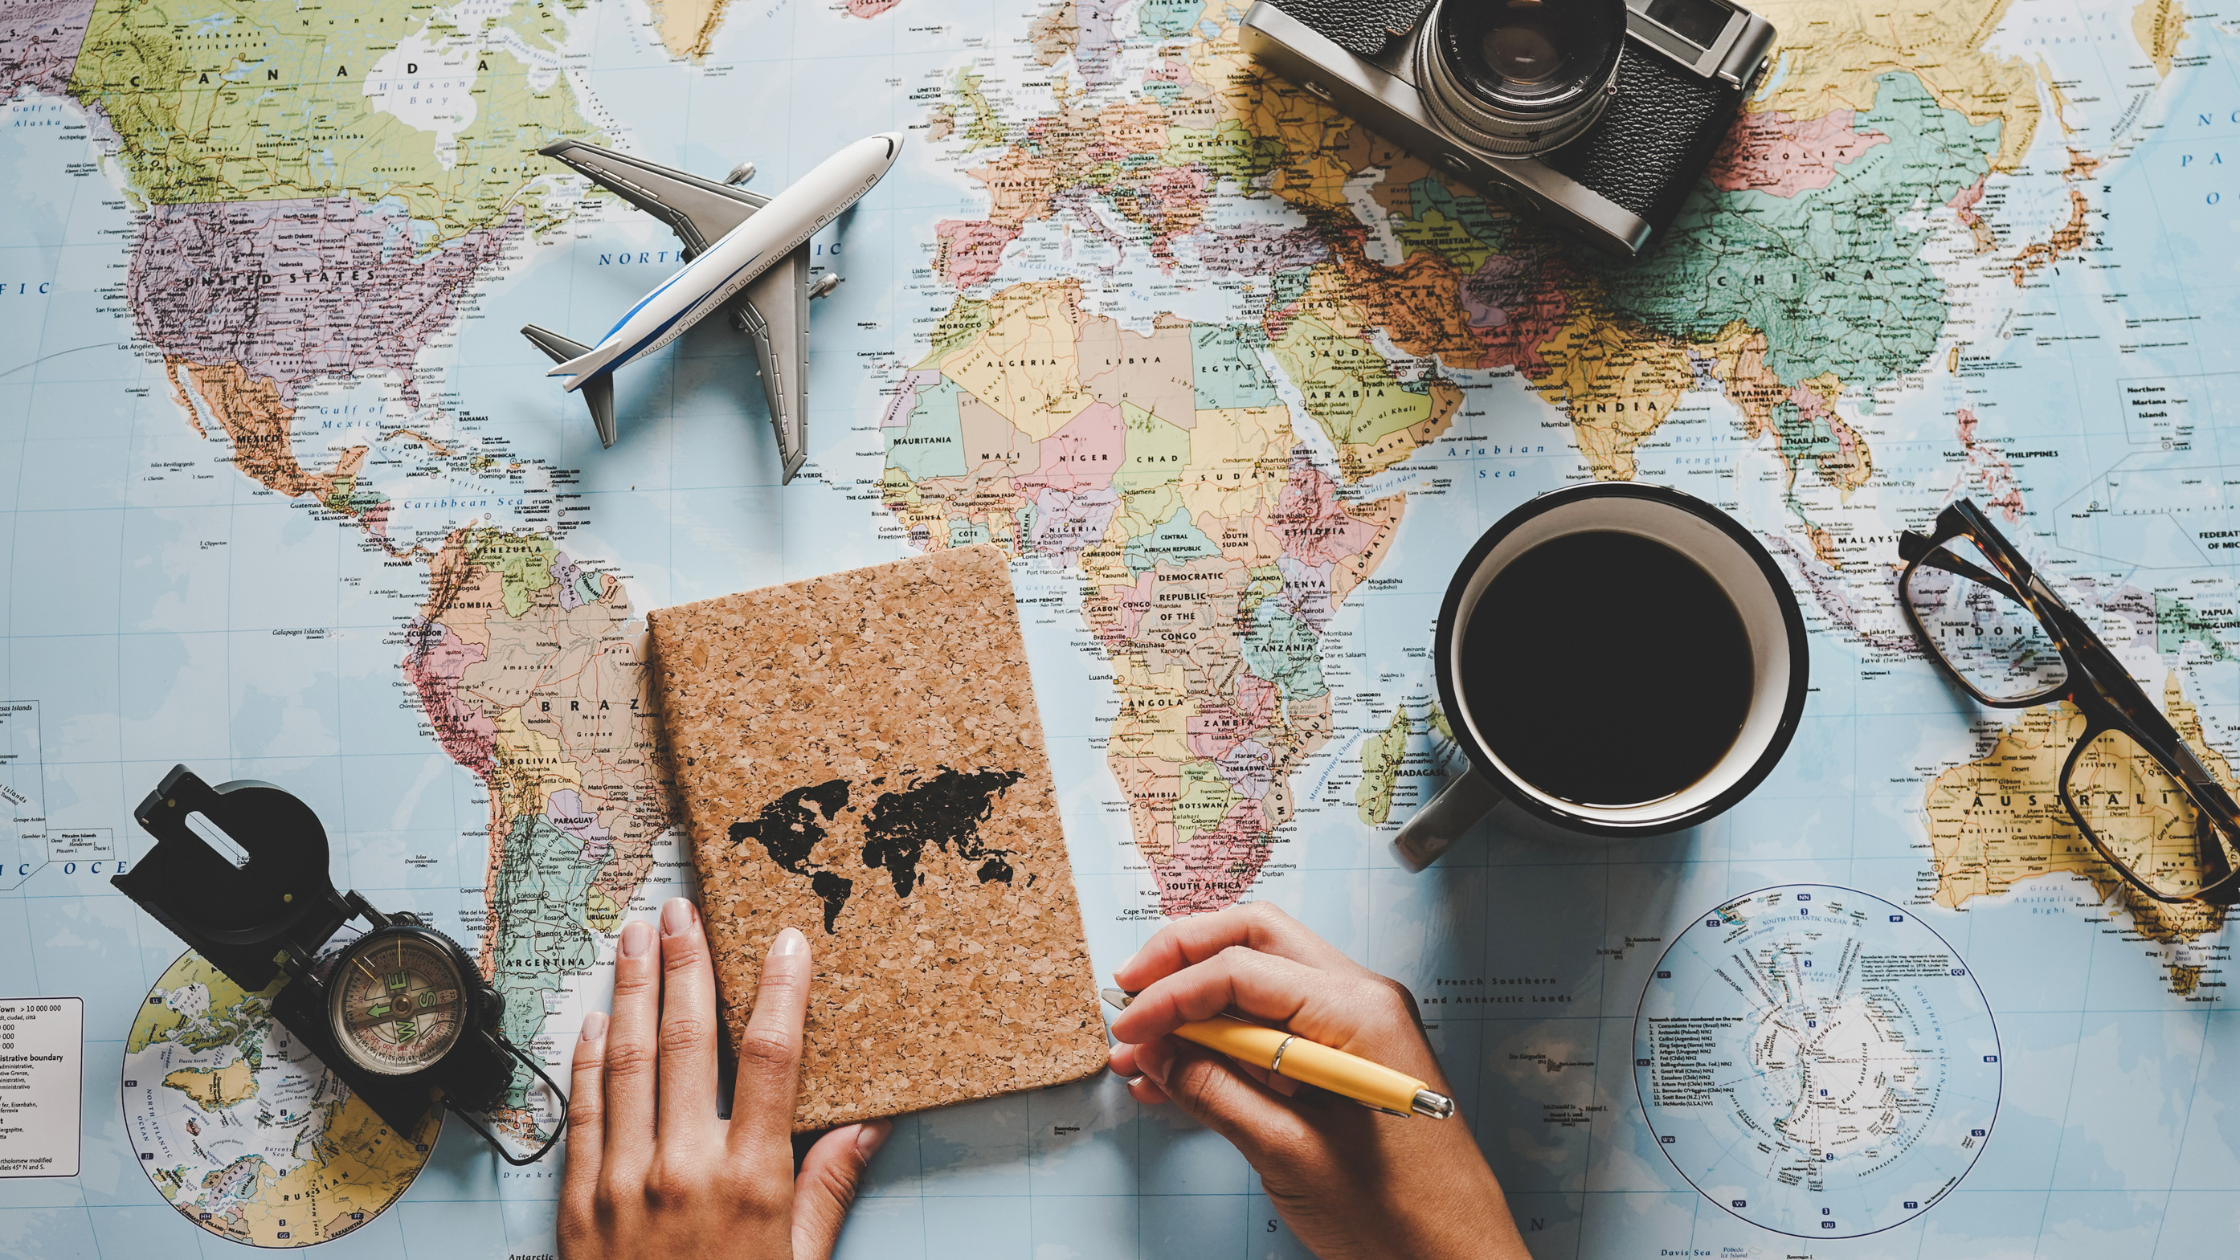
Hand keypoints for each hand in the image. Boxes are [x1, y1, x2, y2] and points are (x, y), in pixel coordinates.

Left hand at [560, 898, 889, 1259]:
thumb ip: (827, 1190)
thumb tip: (870, 1125)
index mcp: (751, 1180)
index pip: (770, 1058)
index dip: (780, 991)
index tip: (787, 940)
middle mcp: (683, 1169)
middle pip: (688, 1041)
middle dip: (686, 966)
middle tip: (681, 911)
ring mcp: (621, 1184)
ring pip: (626, 1062)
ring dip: (631, 991)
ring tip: (632, 937)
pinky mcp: (576, 1206)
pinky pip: (581, 1114)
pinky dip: (586, 1060)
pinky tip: (593, 1020)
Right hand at [1107, 903, 1526, 1259]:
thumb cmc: (1398, 1217)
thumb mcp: (1288, 1155)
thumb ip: (1214, 1092)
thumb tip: (1153, 1050)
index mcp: (1358, 1012)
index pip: (1242, 970)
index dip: (1171, 995)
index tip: (1126, 1026)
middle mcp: (1363, 999)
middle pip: (1255, 942)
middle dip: (1183, 961)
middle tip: (1129, 993)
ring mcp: (1359, 1024)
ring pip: (1261, 979)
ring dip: (1197, 1005)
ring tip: (1140, 1049)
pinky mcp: (1348, 1055)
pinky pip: (1277, 1027)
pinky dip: (1224, 1041)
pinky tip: (1176, 1075)